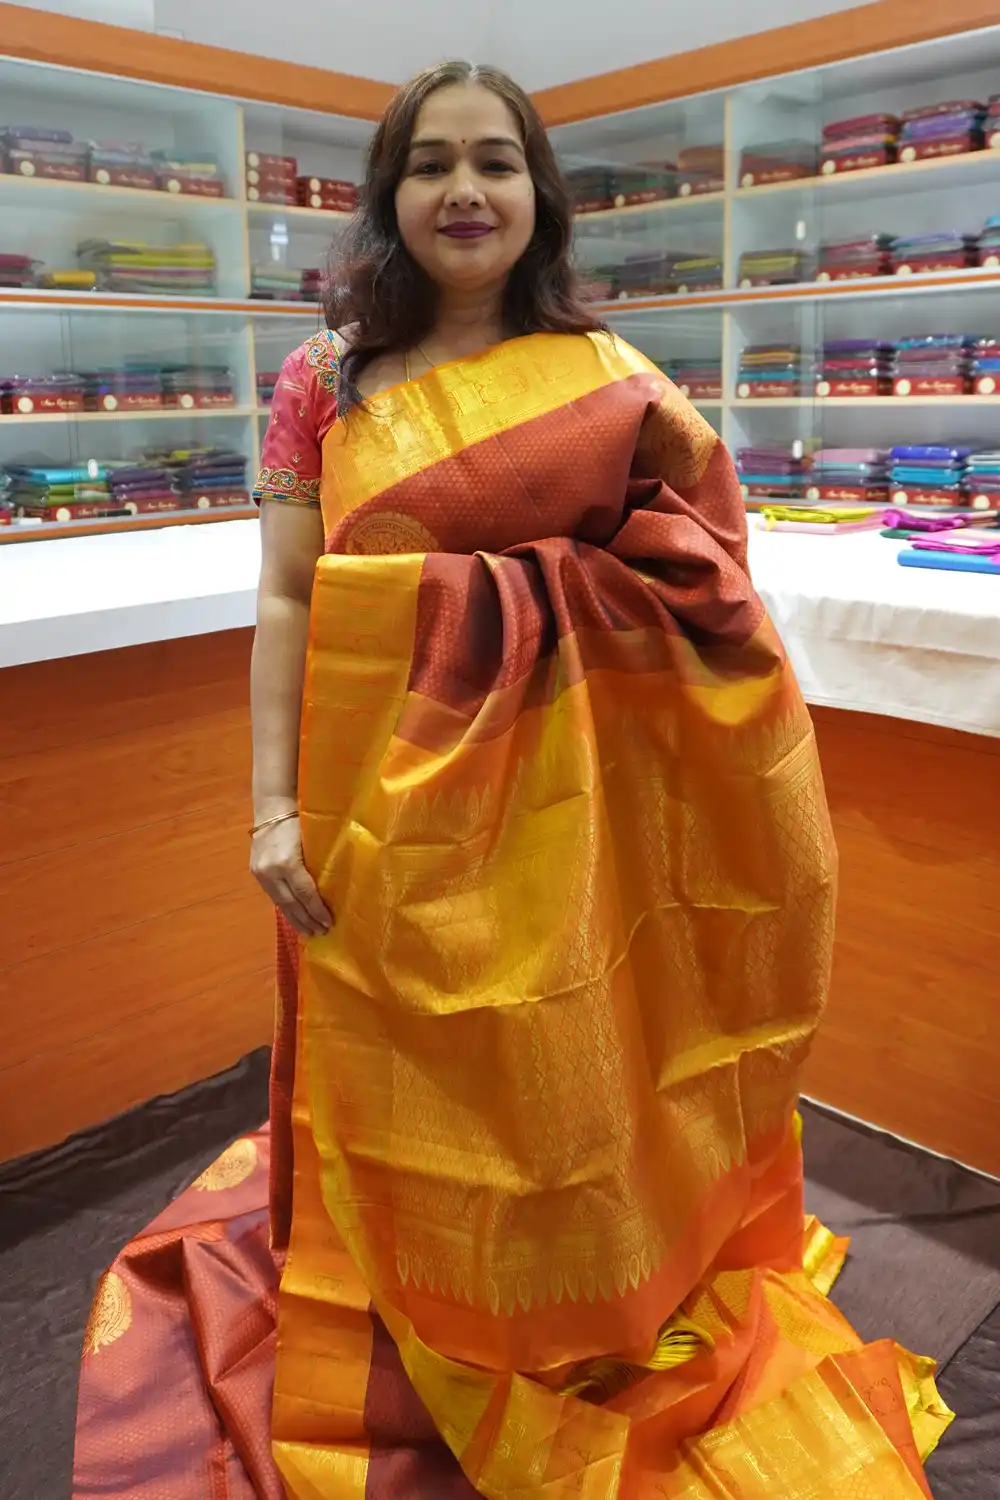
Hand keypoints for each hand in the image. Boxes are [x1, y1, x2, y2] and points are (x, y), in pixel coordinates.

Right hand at [250, 814, 331, 937]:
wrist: (272, 808)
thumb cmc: (301, 820)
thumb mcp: (312, 842)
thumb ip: (318, 864)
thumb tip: (332, 890)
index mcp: (287, 862)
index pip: (305, 893)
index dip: (317, 910)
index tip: (328, 922)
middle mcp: (271, 871)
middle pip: (291, 903)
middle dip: (306, 920)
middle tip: (320, 933)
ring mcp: (261, 873)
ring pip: (280, 903)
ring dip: (295, 919)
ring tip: (308, 931)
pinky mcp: (256, 873)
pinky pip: (273, 896)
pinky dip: (285, 908)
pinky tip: (294, 916)